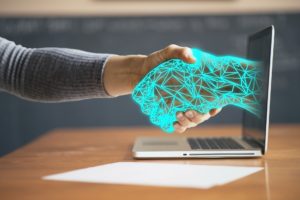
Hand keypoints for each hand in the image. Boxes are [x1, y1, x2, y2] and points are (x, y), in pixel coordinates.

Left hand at [103, 44, 221, 132]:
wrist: (140, 71)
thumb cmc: (158, 61)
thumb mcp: (170, 52)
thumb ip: (181, 52)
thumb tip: (193, 60)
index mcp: (197, 85)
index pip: (213, 98)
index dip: (216, 105)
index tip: (214, 107)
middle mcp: (192, 98)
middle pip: (203, 114)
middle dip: (200, 116)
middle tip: (190, 111)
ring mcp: (182, 107)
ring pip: (192, 122)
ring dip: (188, 122)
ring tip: (180, 114)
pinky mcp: (171, 112)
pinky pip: (179, 125)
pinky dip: (178, 127)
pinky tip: (174, 123)